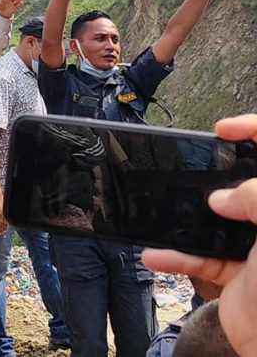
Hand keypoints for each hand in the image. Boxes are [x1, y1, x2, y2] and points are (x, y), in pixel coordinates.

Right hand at [142, 114, 256, 356]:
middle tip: (190, 168)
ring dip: (185, 219)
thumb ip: (256, 198)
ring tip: (163, 212)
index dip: (254, 131)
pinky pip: (203, 255)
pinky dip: (177, 256)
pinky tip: (156, 255)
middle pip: (245, 182)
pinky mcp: (238, 273)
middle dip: (214, 174)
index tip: (223, 131)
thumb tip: (222, 198)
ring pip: (218, 219)